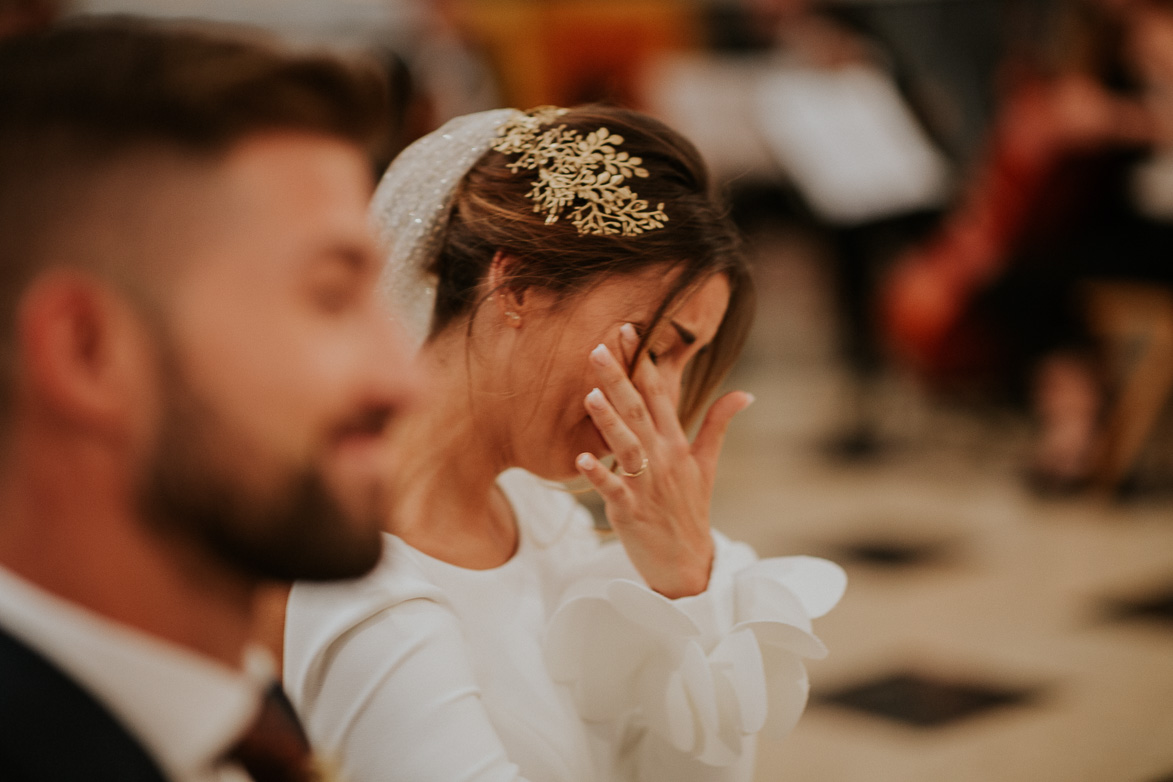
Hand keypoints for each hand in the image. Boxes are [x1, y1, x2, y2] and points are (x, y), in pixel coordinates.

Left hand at [574, 323, 752, 598]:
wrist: (687, 563)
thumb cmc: (690, 510)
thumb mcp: (707, 465)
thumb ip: (718, 424)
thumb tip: (745, 393)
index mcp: (676, 443)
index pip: (658, 394)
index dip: (643, 362)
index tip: (627, 331)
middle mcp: (662, 458)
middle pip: (637, 412)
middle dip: (618, 379)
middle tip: (598, 348)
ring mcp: (646, 484)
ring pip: (626, 446)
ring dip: (609, 421)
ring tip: (590, 395)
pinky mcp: (630, 510)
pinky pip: (613, 488)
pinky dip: (598, 474)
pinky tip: (582, 457)